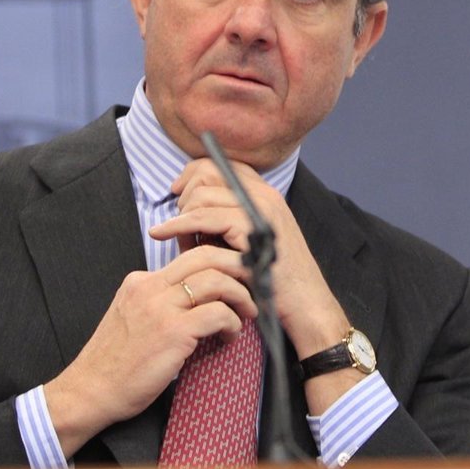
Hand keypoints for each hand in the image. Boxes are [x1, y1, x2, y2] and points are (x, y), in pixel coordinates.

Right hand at [43, 246, 256, 456]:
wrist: (90, 390)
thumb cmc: (114, 363)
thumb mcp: (132, 318)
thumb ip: (158, 302)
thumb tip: (195, 299)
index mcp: (140, 282)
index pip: (189, 256)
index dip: (220, 264)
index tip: (236, 277)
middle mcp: (150, 287)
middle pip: (206, 256)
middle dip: (238, 267)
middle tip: (254, 285)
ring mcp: (161, 308)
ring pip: (216, 280)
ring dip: (241, 295)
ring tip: (247, 312)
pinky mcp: (173, 332)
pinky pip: (217, 313)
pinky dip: (232, 322)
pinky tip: (230, 335)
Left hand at [148, 160, 350, 365]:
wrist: (305, 304)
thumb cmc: (274, 280)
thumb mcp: (250, 241)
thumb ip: (227, 220)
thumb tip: (187, 206)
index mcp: (265, 193)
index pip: (220, 164)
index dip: (192, 174)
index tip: (177, 193)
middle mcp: (264, 194)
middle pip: (207, 172)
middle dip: (184, 196)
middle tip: (177, 226)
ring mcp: (260, 209)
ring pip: (201, 194)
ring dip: (181, 217)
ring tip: (180, 244)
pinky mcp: (252, 229)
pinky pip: (202, 217)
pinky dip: (177, 225)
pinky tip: (164, 235)